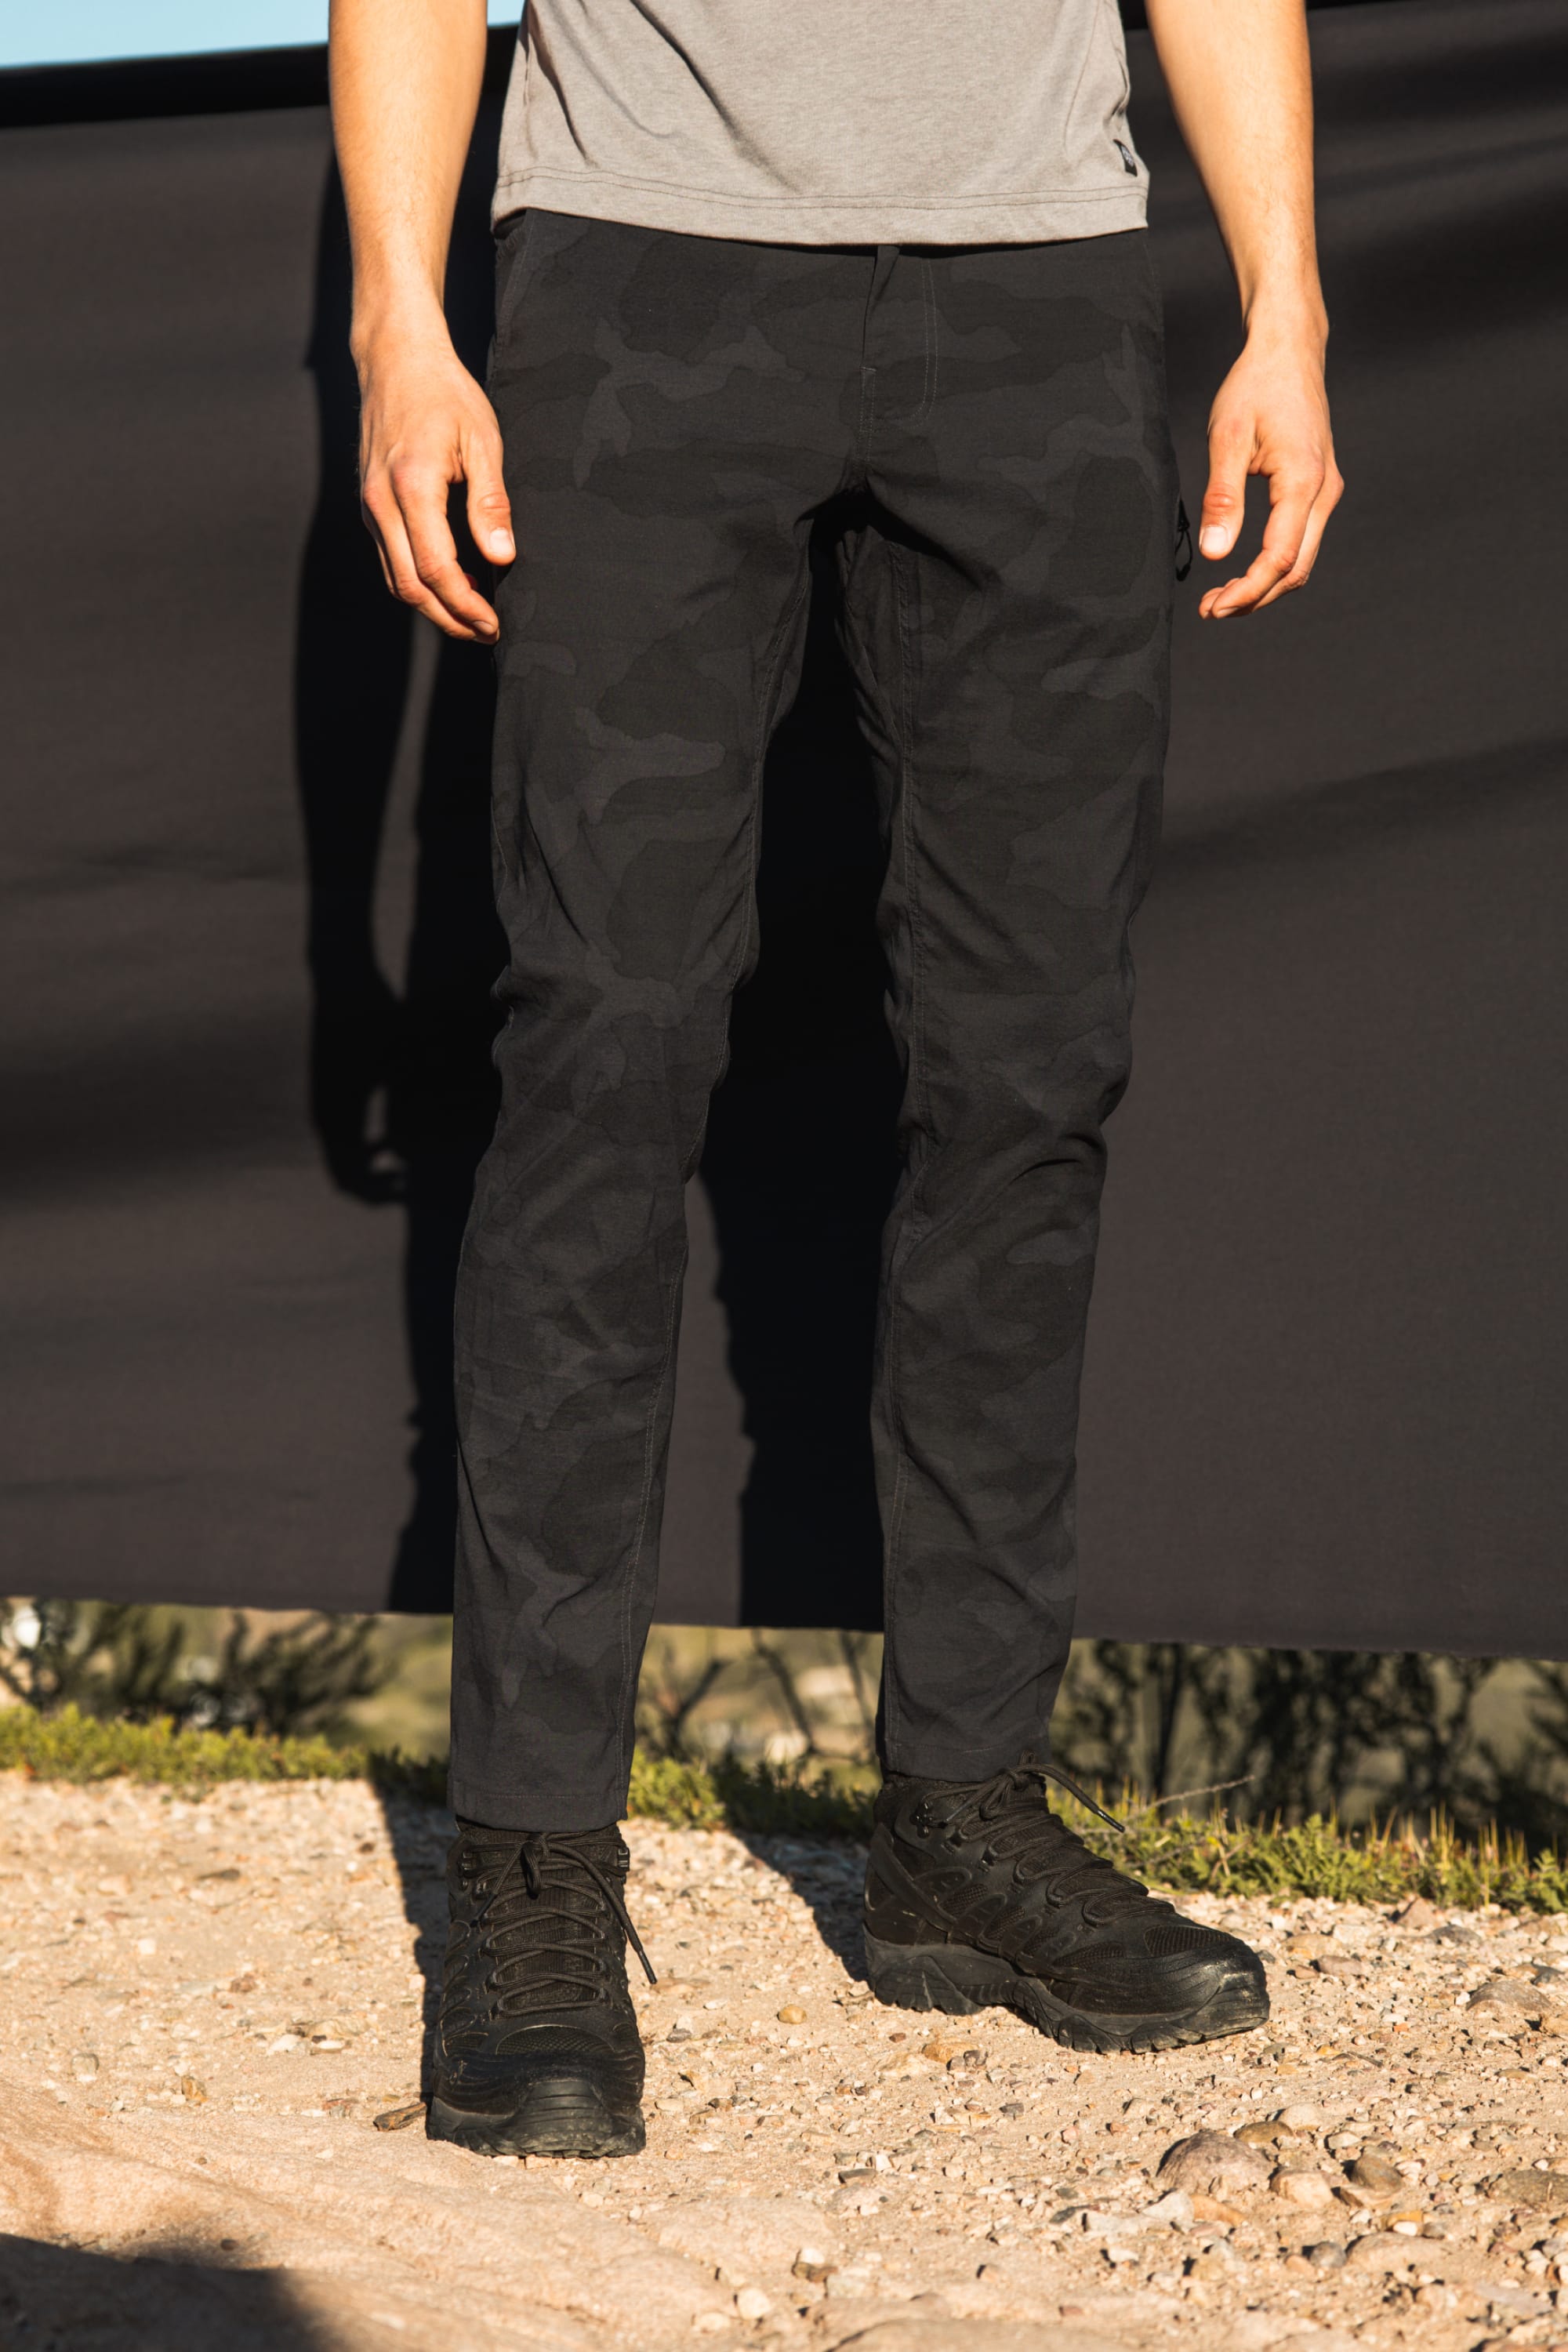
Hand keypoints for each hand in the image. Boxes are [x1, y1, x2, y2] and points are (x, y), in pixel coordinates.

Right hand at [355, 328, 513, 641]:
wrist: (396, 359)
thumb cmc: (444, 394)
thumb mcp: (483, 442)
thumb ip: (491, 504)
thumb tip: (502, 557)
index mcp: (412, 486)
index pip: (436, 569)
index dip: (466, 606)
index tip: (494, 623)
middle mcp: (381, 502)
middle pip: (410, 587)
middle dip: (450, 619)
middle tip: (487, 632)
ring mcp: (369, 506)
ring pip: (396, 579)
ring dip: (433, 607)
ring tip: (472, 617)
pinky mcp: (369, 505)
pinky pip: (390, 559)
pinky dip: (418, 582)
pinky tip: (450, 585)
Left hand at [1197, 325, 1342, 618]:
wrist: (1288, 352)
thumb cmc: (1256, 386)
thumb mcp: (1227, 437)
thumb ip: (1222, 498)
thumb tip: (1216, 553)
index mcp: (1303, 480)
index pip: (1279, 558)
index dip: (1247, 591)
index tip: (1214, 608)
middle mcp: (1324, 491)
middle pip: (1295, 569)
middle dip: (1254, 598)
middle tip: (1210, 611)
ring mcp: (1325, 492)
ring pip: (1300, 560)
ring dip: (1262, 586)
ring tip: (1220, 598)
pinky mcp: (1318, 489)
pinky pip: (1300, 541)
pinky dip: (1272, 565)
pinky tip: (1241, 572)